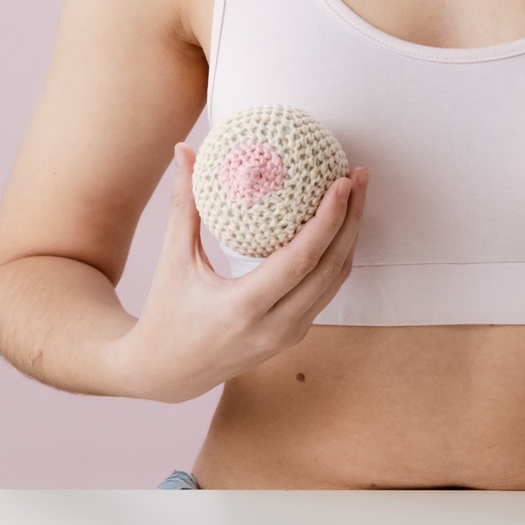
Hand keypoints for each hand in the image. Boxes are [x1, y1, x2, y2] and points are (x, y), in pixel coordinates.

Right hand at [116, 143, 368, 402]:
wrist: (169, 374)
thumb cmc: (167, 315)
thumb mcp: (174, 261)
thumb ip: (184, 205)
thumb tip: (186, 151)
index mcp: (244, 308)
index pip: (300, 260)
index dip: (328, 220)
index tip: (342, 183)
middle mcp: (275, 325)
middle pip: (331, 268)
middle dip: (351, 218)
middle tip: (357, 176)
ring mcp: (290, 335)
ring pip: (335, 281)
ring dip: (350, 235)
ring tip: (355, 193)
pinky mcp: (295, 335)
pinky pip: (326, 290)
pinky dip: (337, 256)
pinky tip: (338, 225)